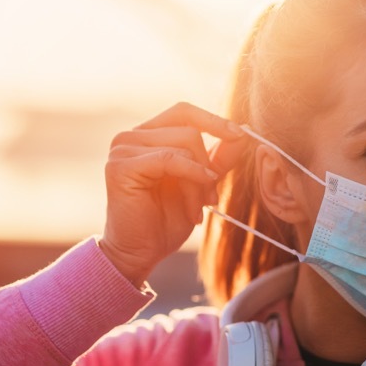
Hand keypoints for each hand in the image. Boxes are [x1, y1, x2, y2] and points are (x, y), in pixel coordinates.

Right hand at [99, 102, 248, 286]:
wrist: (140, 253)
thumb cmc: (166, 220)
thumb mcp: (201, 184)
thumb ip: (218, 157)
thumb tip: (244, 130)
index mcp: (147, 135)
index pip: (184, 112)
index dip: (214, 120)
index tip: (240, 135)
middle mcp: (131, 136)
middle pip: (189, 131)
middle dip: (209, 165)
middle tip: (212, 198)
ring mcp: (123, 149)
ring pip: (184, 146)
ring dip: (199, 182)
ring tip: (196, 210)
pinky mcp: (121, 166)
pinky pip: (170, 159)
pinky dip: (191, 177)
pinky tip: (195, 203)